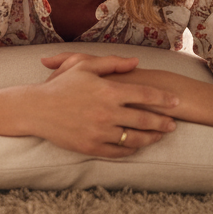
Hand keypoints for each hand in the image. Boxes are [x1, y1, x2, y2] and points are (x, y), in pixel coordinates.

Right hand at [24, 53, 178, 156]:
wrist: (36, 109)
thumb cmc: (61, 85)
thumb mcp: (84, 66)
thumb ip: (112, 63)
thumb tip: (136, 62)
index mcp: (108, 91)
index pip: (145, 95)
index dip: (164, 99)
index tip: (176, 102)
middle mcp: (107, 113)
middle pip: (145, 119)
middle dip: (163, 122)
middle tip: (173, 123)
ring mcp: (100, 132)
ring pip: (135, 138)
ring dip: (151, 138)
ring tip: (160, 136)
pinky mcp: (92, 147)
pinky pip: (119, 152)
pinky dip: (131, 150)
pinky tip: (137, 146)